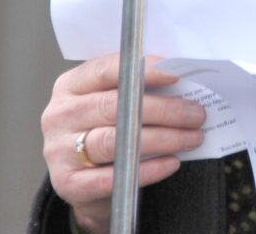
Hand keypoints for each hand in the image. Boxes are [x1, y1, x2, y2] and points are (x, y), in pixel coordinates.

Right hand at [41, 53, 205, 233]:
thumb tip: (182, 79)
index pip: (107, 69)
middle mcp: (60, 115)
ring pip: (116, 140)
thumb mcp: (108, 99)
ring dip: (162, 138)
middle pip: (116, 107)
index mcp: (70, 85)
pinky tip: (172, 162)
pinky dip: (148, 169)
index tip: (176, 73)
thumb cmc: (101, 127)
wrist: (77, 179)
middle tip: (195, 113)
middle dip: (163, 109)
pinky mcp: (68, 184)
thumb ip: (132, 88)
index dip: (143, 70)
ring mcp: (60, 151)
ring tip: (192, 137)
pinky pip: (114, 177)